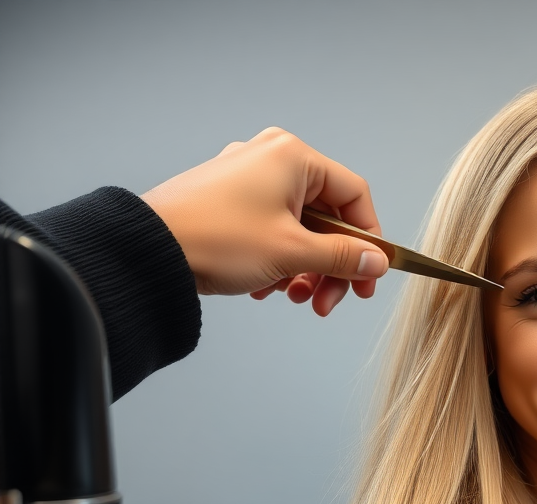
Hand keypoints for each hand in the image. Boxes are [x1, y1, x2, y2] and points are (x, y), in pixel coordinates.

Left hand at [141, 127, 387, 314]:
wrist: (149, 251)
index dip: (368, 241)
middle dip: (331, 266)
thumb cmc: (216, 239)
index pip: (355, 196)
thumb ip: (341, 257)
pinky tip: (265, 287)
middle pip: (327, 217)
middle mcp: (272, 159)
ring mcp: (248, 179)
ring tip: (291, 297)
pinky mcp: (229, 201)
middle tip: (327, 301)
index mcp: (293, 157)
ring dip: (304, 270)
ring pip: (300, 229)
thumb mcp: (292, 252)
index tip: (368, 277)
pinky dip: (278, 262)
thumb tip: (376, 262)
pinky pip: (273, 231)